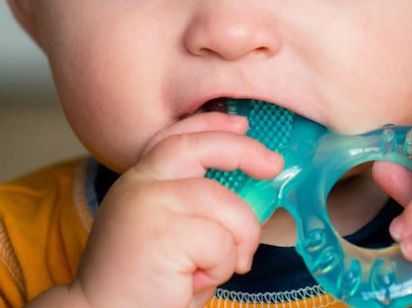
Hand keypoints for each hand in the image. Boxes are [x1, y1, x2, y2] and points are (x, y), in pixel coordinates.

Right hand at [29, 111, 283, 307]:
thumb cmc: (143, 286)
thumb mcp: (167, 233)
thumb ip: (193, 207)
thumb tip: (249, 189)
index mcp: (139, 182)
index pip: (176, 137)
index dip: (211, 125)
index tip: (242, 124)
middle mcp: (140, 185)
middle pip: (201, 148)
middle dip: (244, 151)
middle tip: (273, 166)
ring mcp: (148, 205)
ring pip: (224, 204)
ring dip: (236, 241)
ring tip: (215, 269)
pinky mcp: (162, 234)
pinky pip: (220, 242)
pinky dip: (220, 267)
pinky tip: (193, 283)